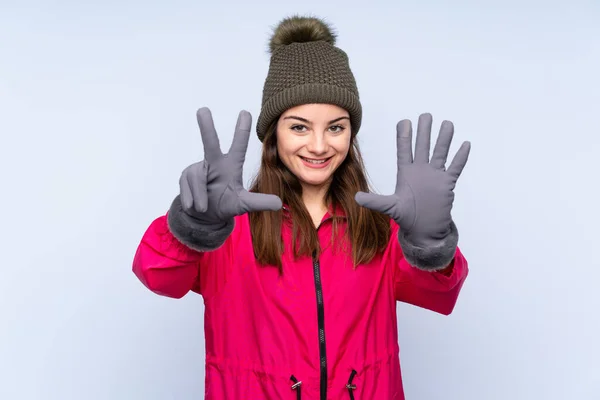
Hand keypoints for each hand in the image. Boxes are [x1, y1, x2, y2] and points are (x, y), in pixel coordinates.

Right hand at [179, 107, 281, 224]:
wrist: (204, 216)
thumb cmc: (225, 204)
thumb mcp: (244, 205)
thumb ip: (259, 202)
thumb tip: (278, 203)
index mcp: (231, 166)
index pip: (239, 146)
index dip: (242, 130)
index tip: (245, 112)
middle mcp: (214, 162)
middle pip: (210, 143)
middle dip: (206, 127)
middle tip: (203, 110)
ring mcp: (198, 167)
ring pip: (197, 178)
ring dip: (200, 196)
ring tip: (203, 207)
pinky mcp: (186, 175)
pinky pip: (188, 186)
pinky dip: (192, 198)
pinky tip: (194, 205)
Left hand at [355, 113, 469, 245]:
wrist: (424, 230)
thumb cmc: (406, 217)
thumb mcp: (389, 207)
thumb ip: (375, 201)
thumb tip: (356, 198)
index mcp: (406, 173)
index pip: (405, 150)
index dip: (404, 136)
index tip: (405, 121)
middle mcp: (420, 171)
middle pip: (423, 146)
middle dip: (424, 131)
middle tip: (426, 115)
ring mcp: (435, 176)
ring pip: (440, 153)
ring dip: (444, 139)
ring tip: (447, 124)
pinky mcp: (447, 184)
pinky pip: (455, 167)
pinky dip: (460, 157)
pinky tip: (465, 144)